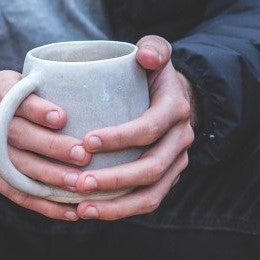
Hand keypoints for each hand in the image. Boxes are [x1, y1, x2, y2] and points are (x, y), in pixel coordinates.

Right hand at [0, 71, 91, 221]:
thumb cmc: (5, 104)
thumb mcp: (15, 85)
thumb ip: (44, 88)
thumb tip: (97, 95)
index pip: (16, 99)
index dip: (38, 110)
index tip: (62, 118)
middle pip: (20, 135)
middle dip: (53, 147)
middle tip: (83, 156)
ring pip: (19, 166)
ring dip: (52, 178)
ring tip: (79, 184)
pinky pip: (16, 192)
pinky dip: (45, 204)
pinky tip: (70, 211)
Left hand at [69, 35, 195, 220]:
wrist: (175, 96)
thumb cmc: (153, 74)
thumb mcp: (157, 52)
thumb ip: (154, 48)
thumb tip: (144, 56)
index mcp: (176, 110)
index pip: (150, 128)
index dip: (120, 137)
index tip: (86, 141)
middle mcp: (181, 139)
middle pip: (152, 167)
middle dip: (114, 178)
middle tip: (77, 181)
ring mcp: (176, 162)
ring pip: (152, 193)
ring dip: (117, 205)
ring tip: (81, 208)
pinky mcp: (167, 178)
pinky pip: (148, 201)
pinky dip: (120, 211)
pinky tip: (89, 211)